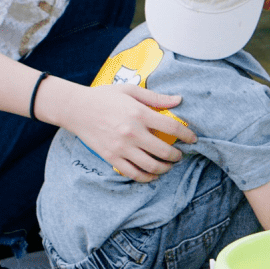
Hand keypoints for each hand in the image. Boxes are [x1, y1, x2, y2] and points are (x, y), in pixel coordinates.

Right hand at [50, 81, 196, 182]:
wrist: (76, 109)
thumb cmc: (105, 97)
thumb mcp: (131, 90)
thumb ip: (156, 97)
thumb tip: (179, 100)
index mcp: (139, 113)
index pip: (172, 128)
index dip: (187, 135)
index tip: (193, 139)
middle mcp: (132, 132)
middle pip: (164, 151)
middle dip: (176, 156)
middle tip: (179, 155)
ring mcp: (121, 147)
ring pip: (150, 165)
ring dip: (164, 168)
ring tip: (169, 166)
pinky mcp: (111, 157)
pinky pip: (133, 173)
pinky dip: (146, 177)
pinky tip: (153, 175)